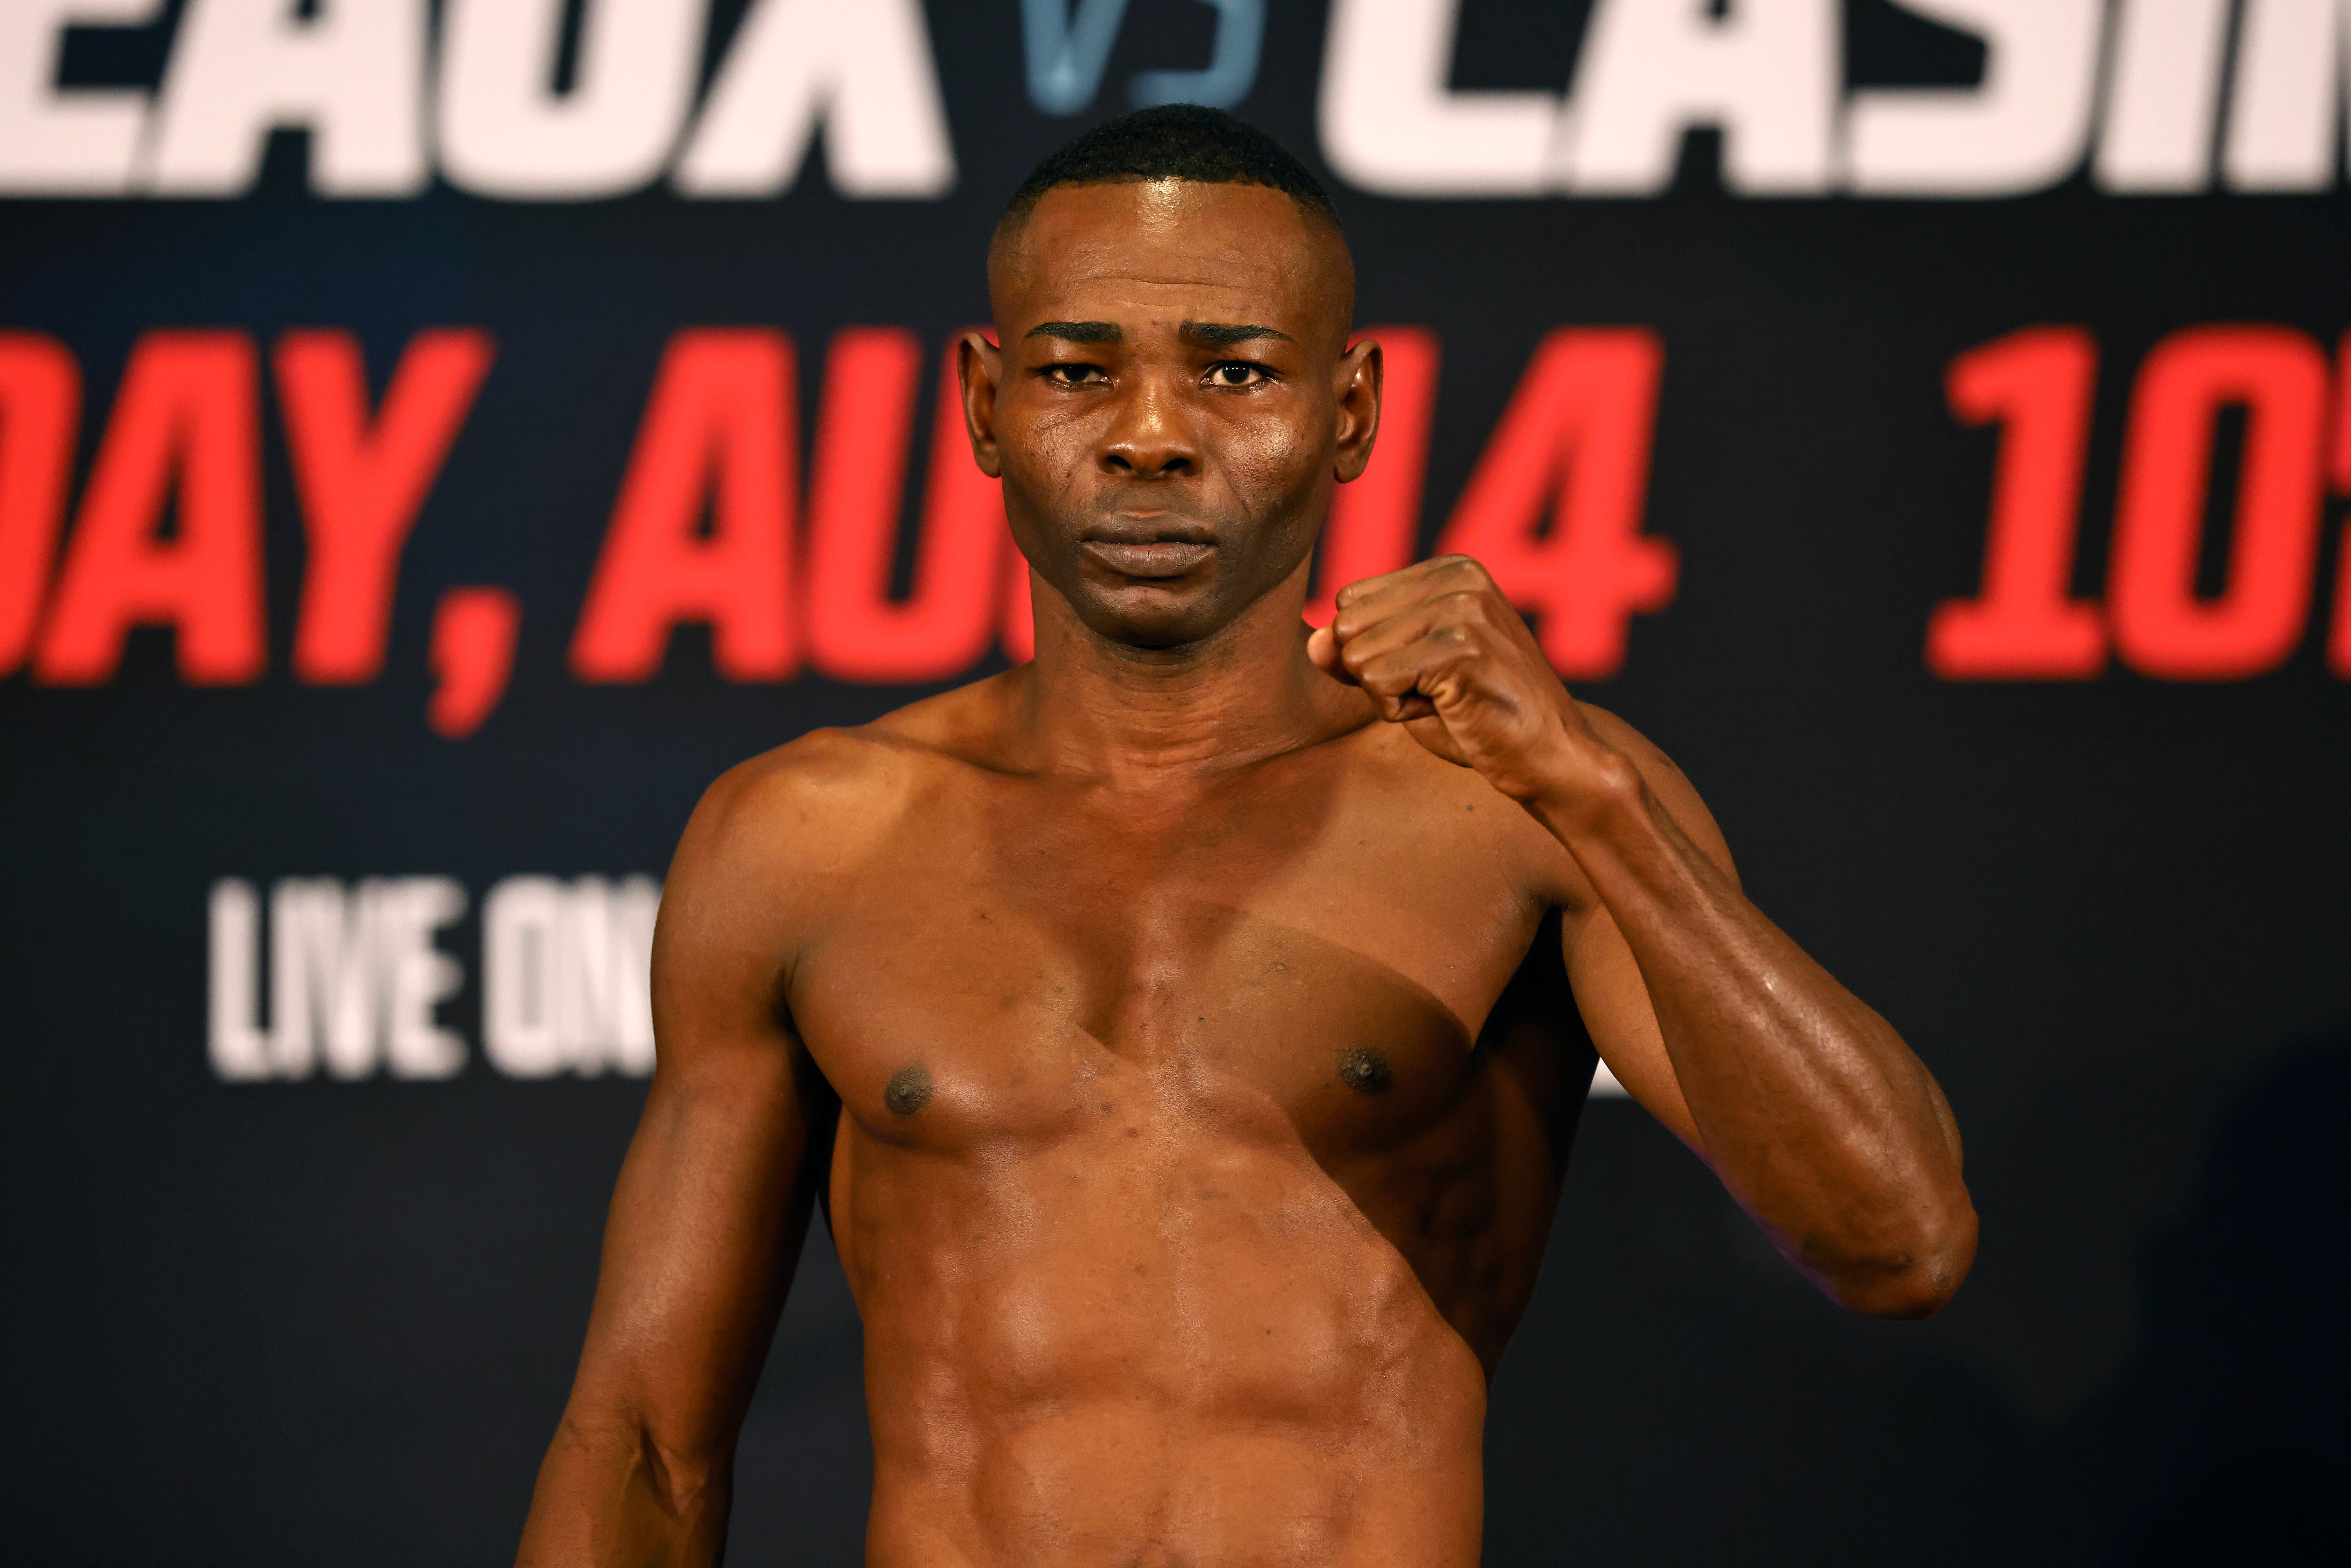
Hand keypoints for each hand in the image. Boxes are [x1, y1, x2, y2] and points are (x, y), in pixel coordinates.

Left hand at [1306, 555, 1623, 806]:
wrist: (1550, 757)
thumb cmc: (1478, 717)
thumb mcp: (1406, 676)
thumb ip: (1356, 653)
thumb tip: (1314, 640)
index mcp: (1449, 569)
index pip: (1350, 603)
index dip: (1377, 653)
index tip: (1431, 672)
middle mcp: (1457, 576)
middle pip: (1347, 627)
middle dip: (1378, 674)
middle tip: (1440, 691)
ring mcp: (1461, 608)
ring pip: (1357, 657)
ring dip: (1391, 696)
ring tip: (1449, 701)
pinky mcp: (1461, 647)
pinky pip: (1376, 683)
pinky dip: (1402, 712)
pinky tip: (1452, 711)